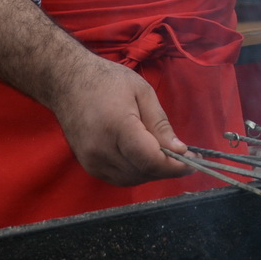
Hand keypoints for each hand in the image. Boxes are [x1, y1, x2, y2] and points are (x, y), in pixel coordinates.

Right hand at [0, 0, 189, 186]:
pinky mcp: (88, 165)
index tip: (193, 160)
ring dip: (152, 172)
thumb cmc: (107, 81)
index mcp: (117, 128)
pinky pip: (118, 178)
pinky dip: (136, 173)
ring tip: (167, 157)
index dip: (174, 165)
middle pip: (143, 172)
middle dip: (167, 168)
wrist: (67, 82)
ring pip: (131, 179)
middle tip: (185, 157)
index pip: (150, 160)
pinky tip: (145, 159)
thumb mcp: (142, 92)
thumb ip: (160, 124)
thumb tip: (179, 150)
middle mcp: (101, 150)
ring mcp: (91, 161)